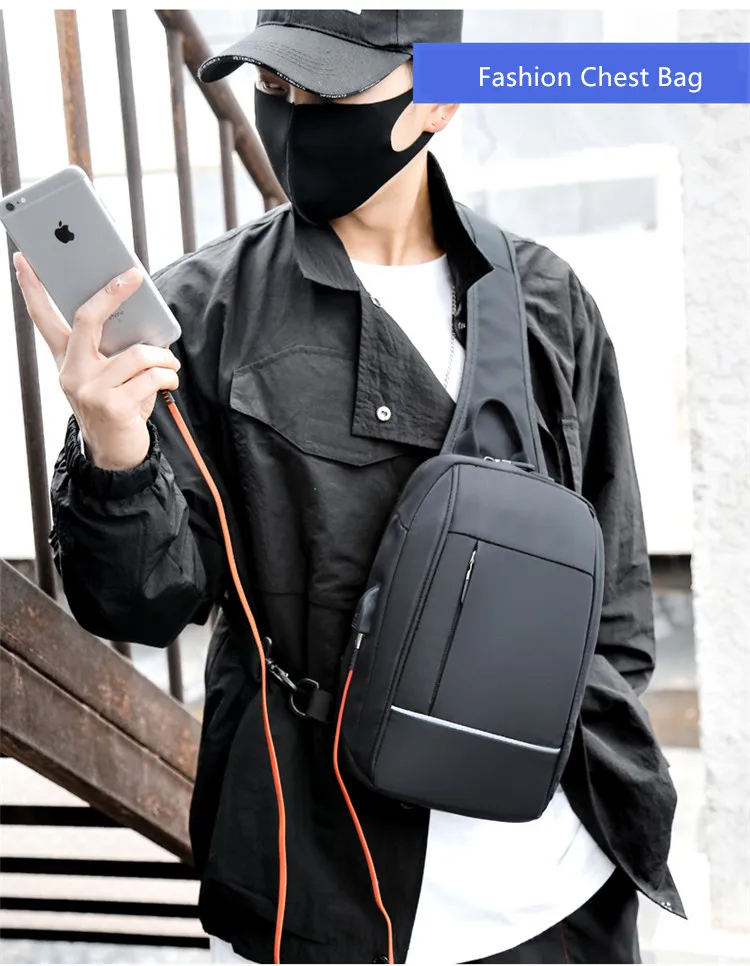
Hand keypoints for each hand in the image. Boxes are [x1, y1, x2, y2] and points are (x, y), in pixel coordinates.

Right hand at [13, 252, 180, 469]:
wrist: (116, 452)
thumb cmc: (118, 404)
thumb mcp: (108, 374)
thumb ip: (113, 347)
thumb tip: (140, 314)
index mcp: (66, 359)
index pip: (42, 318)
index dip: (32, 288)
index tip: (24, 257)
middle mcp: (71, 371)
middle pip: (87, 318)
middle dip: (112, 293)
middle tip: (134, 276)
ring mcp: (88, 388)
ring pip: (135, 352)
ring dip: (162, 357)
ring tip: (170, 364)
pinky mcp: (111, 404)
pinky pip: (150, 376)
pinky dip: (168, 376)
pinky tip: (170, 381)